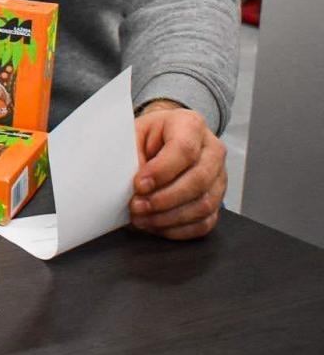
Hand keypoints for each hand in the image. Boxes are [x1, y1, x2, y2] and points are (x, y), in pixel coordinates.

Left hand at [130, 101, 226, 239]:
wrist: (163, 139)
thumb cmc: (149, 136)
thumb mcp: (135, 133)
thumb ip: (133, 155)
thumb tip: (133, 185)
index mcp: (190, 125)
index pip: (184, 150)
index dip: (161, 172)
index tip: (138, 185)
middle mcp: (212, 150)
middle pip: (198, 180)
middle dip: (164, 199)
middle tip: (137, 207)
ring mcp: (219, 176)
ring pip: (204, 204)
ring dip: (169, 217)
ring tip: (142, 219)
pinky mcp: (216, 199)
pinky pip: (205, 222)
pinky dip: (179, 229)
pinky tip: (157, 226)